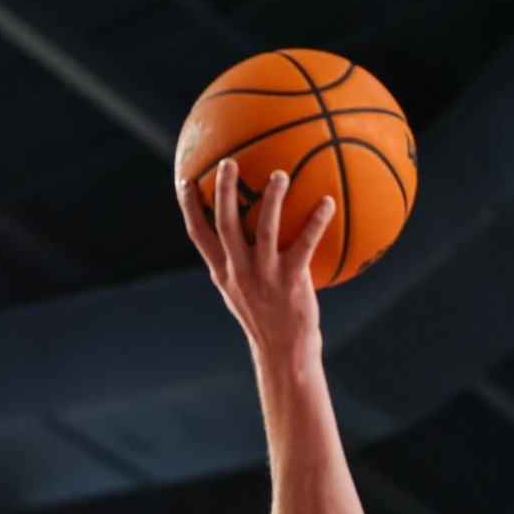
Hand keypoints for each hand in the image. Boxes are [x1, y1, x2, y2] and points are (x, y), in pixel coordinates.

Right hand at [177, 158, 336, 368]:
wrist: (283, 351)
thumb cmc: (265, 319)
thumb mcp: (241, 293)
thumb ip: (236, 265)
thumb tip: (239, 238)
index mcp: (223, 272)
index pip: (198, 234)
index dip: (189, 206)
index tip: (185, 179)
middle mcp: (239, 271)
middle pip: (226, 223)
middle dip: (225, 191)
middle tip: (229, 162)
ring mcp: (264, 275)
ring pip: (265, 229)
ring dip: (272, 199)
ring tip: (280, 174)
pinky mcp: (291, 281)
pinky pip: (304, 244)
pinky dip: (316, 222)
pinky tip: (327, 202)